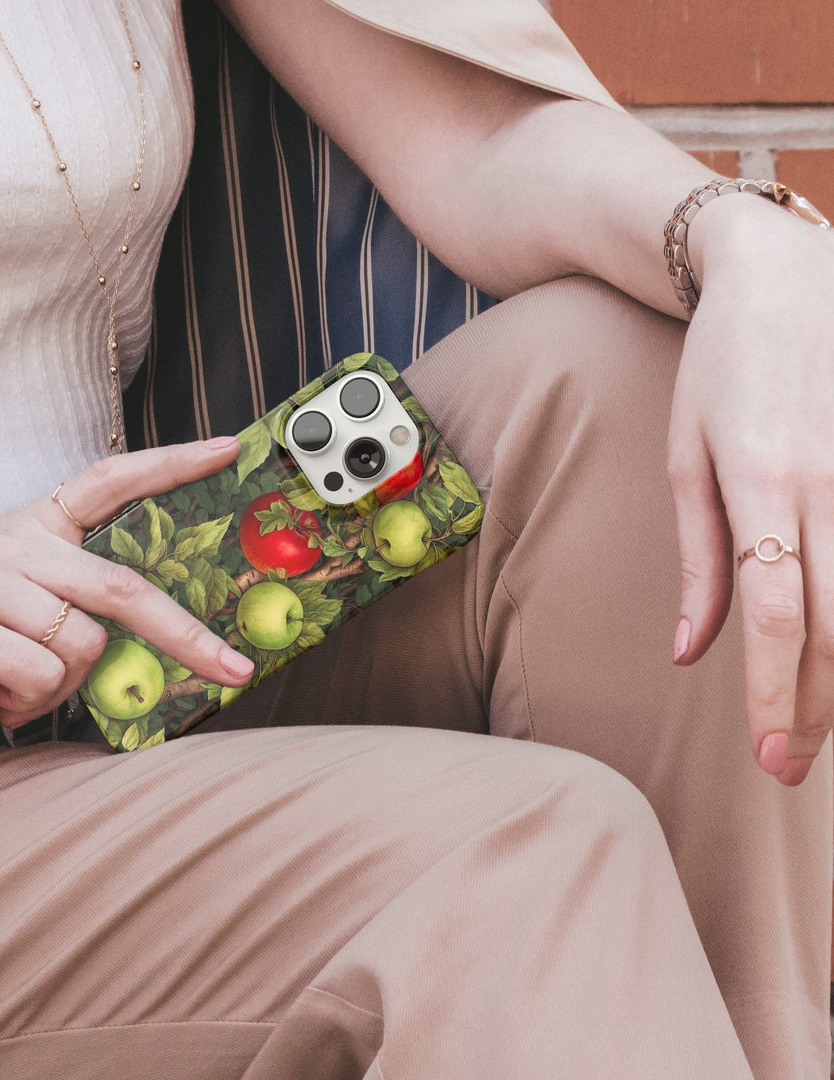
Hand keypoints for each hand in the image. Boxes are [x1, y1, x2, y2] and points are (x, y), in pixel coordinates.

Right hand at [0, 437, 255, 765]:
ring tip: (17, 687)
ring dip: (66, 687)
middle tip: (235, 670)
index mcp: (32, 531)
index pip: (107, 480)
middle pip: (122, 585)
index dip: (169, 464)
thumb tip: (171, 644)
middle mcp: (7, 540)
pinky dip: (31, 701)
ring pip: (85, 642)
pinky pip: (43, 671)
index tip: (228, 450)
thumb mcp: (36, 630)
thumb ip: (88, 618)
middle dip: (187, 636)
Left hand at [668, 194, 833, 784]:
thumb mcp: (686, 458)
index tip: (764, 753)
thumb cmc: (718, 372)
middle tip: (788, 764)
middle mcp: (830, 481)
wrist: (783, 279)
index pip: (772, 612)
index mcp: (760, 480)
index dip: (772, 691)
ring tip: (818, 723)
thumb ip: (697, 559)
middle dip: (816, 704)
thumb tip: (689, 653)